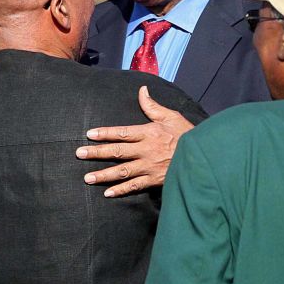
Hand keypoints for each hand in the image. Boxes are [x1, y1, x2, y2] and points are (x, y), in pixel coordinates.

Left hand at [75, 86, 193, 196]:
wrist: (205, 157)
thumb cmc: (187, 134)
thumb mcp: (171, 116)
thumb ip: (152, 106)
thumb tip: (141, 90)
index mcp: (149, 133)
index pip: (122, 133)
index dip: (105, 133)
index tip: (89, 134)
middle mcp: (146, 150)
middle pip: (117, 152)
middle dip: (97, 153)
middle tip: (79, 154)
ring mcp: (149, 166)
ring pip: (122, 171)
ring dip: (104, 175)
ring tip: (87, 178)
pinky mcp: (155, 180)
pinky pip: (135, 186)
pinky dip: (121, 190)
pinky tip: (107, 193)